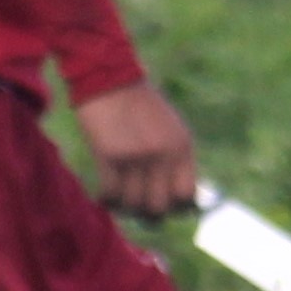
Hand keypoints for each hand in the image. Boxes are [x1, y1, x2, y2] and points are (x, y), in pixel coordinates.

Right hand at [73, 80, 200, 221]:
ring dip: (125, 207)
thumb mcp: (170, 127)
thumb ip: (175, 159)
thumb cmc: (139, 104)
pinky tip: (104, 196)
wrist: (110, 77)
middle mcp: (163, 154)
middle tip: (138, 209)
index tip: (164, 207)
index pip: (186, 196)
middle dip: (148, 214)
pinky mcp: (110, 155)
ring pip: (133, 205)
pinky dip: (107, 200)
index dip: (175, 208)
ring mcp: (137, 156)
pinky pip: (111, 195)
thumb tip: (177, 198)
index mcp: (182, 147)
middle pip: (159, 207)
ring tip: (119, 200)